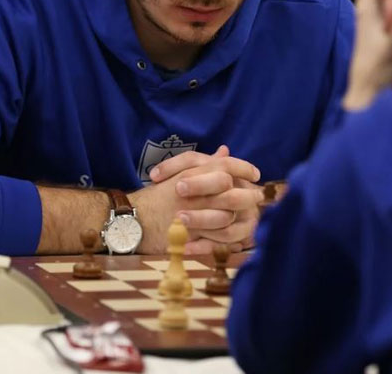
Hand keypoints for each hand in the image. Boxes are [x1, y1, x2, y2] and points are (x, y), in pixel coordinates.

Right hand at [130, 146, 262, 253]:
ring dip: (240, 217)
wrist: (132, 219)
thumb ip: (206, 164)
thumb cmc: (156, 196)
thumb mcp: (180, 174)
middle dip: (248, 195)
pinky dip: (223, 240)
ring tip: (251, 216)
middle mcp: (195, 193)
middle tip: (259, 195)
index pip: (226, 166)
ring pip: (227, 217)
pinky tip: (234, 237)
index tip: (256, 173)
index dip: (244, 168)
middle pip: (232, 192)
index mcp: (193, 174)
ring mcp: (192, 215)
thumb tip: (225, 151)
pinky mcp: (190, 236)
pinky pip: (213, 239)